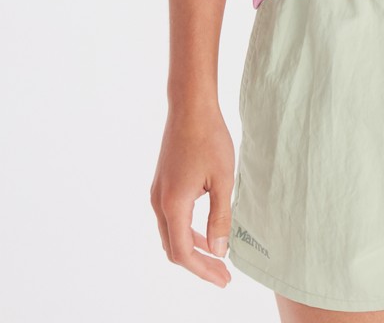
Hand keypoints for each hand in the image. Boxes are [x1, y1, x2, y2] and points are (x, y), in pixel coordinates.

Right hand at [150, 103, 235, 286]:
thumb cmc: (209, 138)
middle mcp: (159, 202)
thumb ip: (220, 217)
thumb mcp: (223, 180)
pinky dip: (188, 230)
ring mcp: (158, 192)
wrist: (190, 106)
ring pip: (171, 233)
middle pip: (174, 248)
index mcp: (173, 204)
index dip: (203, 270)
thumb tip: (219, 251)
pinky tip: (207, 230)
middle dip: (198, 264)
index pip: (184, 252)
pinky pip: (172, 218)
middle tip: (222, 274)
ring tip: (217, 257)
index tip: (223, 279)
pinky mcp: (162, 183)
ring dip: (193, 247)